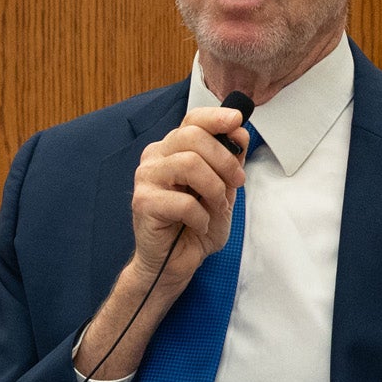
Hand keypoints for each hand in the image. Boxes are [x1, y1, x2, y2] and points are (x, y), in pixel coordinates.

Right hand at [75, 106, 248, 379]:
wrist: (175, 263)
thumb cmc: (195, 227)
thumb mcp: (223, 189)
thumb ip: (228, 162)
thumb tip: (238, 134)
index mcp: (172, 150)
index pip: (192, 120)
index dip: (216, 117)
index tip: (237, 122)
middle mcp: (155, 158)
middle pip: (192, 137)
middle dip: (224, 159)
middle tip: (238, 181)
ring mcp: (145, 178)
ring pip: (188, 164)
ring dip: (214, 188)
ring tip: (216, 207)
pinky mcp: (143, 202)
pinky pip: (183, 201)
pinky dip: (201, 216)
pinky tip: (198, 226)